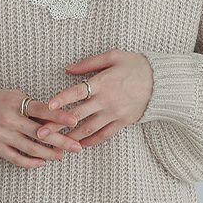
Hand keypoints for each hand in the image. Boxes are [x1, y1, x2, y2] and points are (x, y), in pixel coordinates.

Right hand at [0, 87, 83, 167]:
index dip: (59, 116)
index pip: (42, 110)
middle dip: (61, 141)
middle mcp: (9, 119)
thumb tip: (54, 117)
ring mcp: (2, 135)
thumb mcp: (11, 96)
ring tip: (62, 156)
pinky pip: (17, 158)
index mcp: (15, 102)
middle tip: (78, 147)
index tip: (75, 121)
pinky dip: (31, 162)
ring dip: (49, 154)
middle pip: (40, 133)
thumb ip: (31, 106)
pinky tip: (42, 163)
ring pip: (31, 148)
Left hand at [37, 49, 153, 147]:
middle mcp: (106, 101)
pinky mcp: (122, 123)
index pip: (77, 92)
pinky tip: (79, 146)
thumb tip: (67, 69)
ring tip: (55, 145)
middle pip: (77, 115)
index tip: (47, 106)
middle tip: (40, 133)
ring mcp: (114, 114)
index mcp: (102, 82)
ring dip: (70, 138)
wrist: (162, 82)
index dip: (62, 99)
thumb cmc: (135, 65)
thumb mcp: (113, 56)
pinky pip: (104, 136)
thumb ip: (88, 63)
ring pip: (88, 129)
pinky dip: (90, 142)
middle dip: (57, 126)